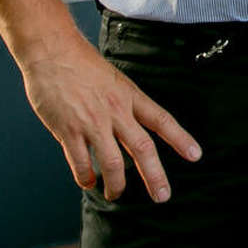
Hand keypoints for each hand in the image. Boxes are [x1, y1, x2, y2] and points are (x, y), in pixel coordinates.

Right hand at [18, 36, 201, 201]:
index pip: (162, 120)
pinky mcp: (68, 131)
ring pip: (113, 163)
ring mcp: (92, 123)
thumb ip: (123, 105)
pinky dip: (86, 178)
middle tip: (163, 196)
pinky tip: (88, 182)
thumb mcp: (114, 81)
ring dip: (116, 184)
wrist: (52, 51)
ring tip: (115, 194)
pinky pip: (81, 163)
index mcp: (130, 97)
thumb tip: (129, 129)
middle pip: (142, 147)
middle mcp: (116, 111)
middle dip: (155, 175)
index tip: (195, 156)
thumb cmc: (81, 65)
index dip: (180, 139)